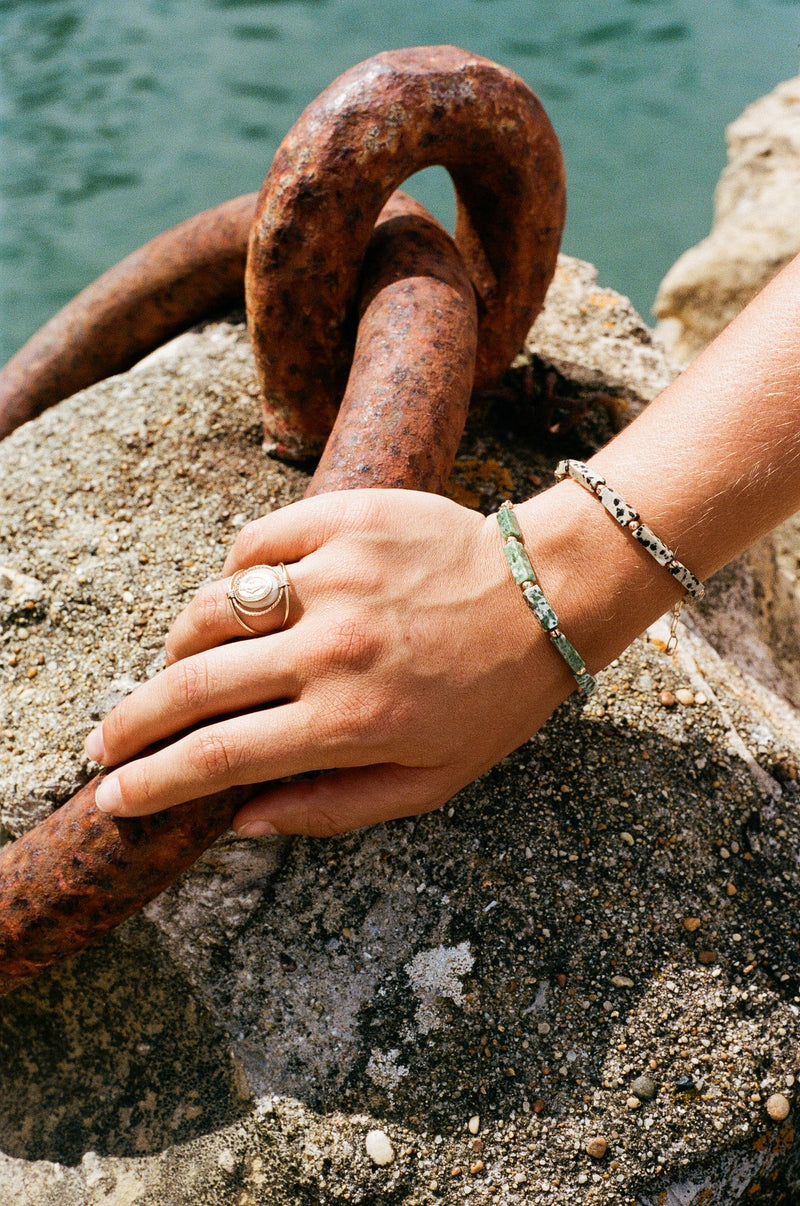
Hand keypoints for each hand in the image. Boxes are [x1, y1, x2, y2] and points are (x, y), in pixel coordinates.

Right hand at [86, 488, 573, 836]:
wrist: (547, 596)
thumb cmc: (494, 699)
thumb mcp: (430, 783)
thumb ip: (332, 809)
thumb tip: (241, 822)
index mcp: (352, 720)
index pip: (219, 756)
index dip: (152, 781)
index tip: (112, 793)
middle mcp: (333, 647)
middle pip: (193, 685)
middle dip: (132, 721)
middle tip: (107, 738)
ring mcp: (337, 576)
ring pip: (211, 608)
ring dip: (180, 646)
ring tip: (181, 667)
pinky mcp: (346, 519)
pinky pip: (254, 544)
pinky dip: (236, 574)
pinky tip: (247, 597)